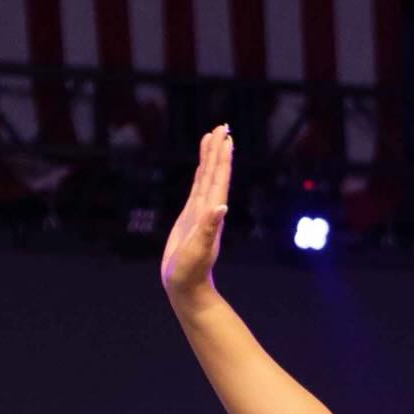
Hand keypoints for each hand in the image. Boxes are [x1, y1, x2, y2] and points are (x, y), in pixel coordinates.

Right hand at [162, 125, 231, 299]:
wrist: (187, 288)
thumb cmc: (190, 272)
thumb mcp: (199, 250)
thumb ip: (209, 228)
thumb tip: (221, 207)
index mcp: (211, 214)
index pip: (218, 180)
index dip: (222, 159)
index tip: (225, 137)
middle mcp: (209, 210)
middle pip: (215, 174)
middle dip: (218, 150)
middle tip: (222, 126)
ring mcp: (200, 213)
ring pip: (206, 178)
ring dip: (210, 158)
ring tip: (212, 136)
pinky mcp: (191, 218)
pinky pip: (197, 189)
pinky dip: (200, 174)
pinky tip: (202, 165)